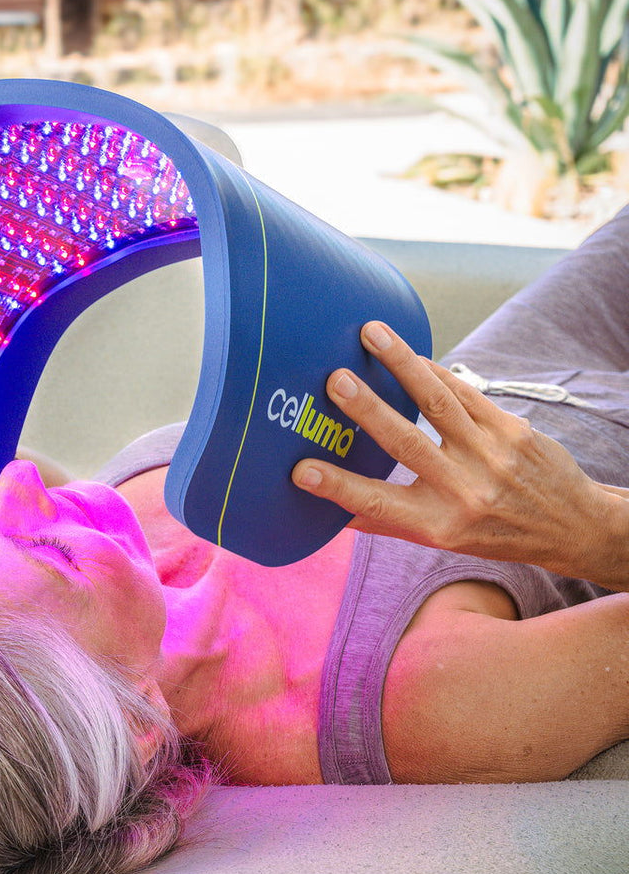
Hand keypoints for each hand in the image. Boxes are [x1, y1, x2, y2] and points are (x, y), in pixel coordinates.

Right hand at [291, 321, 628, 589]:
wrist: (572, 526)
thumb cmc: (495, 535)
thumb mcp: (441, 539)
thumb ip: (390, 521)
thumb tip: (334, 512)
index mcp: (438, 524)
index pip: (379, 504)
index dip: (338, 488)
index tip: (302, 471)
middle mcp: (465, 490)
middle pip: (408, 443)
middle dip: (368, 410)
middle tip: (335, 380)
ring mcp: (491, 455)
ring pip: (438, 402)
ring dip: (401, 364)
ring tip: (371, 334)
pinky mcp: (510, 428)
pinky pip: (464, 392)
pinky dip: (433, 370)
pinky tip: (407, 352)